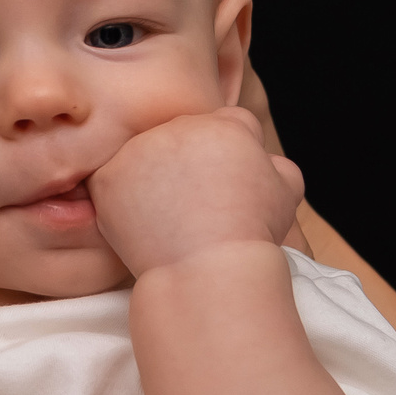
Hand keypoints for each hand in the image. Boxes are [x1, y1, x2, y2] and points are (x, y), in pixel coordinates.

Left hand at [88, 107, 305, 276]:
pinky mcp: (108, 176)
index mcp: (227, 125)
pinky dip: (123, 201)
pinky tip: (144, 224)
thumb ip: (276, 164)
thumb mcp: (287, 193)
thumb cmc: (251, 235)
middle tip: (195, 206)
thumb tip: (263, 161)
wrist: (207, 269)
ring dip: (154, 178)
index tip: (226, 188)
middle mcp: (181, 127)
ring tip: (171, 219)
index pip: (228, 125)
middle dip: (189, 163)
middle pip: (184, 137)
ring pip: (146, 156)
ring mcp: (140, 149)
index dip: (229, 158)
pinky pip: (113, 181)